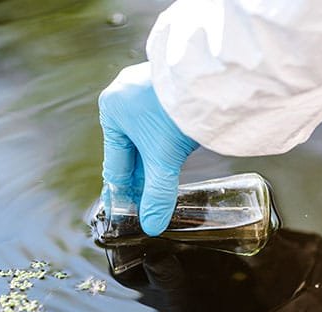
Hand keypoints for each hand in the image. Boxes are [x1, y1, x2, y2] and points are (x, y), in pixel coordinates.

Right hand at [98, 62, 198, 235]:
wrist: (210, 77)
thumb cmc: (176, 112)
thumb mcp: (162, 159)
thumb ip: (157, 194)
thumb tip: (151, 225)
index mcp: (111, 110)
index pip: (115, 162)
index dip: (121, 190)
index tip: (120, 208)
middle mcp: (124, 95)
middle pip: (132, 150)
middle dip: (140, 177)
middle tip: (143, 203)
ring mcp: (145, 86)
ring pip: (147, 136)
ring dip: (155, 160)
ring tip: (160, 185)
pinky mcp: (167, 85)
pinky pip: (161, 121)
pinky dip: (166, 141)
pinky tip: (174, 155)